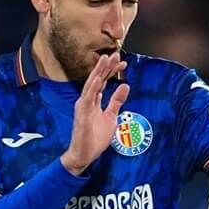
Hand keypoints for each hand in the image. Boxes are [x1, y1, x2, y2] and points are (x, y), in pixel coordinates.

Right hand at [62, 52, 129, 173]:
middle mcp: (87, 100)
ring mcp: (84, 106)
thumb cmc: (95, 137)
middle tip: (115, 54)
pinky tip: (98, 77)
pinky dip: (93, 87)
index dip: (112, 71)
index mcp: (94, 100)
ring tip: (105, 59)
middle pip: (98, 79)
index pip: (104, 81)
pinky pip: (88, 98)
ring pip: (92, 85)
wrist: (85, 154)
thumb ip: (116, 101)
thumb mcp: (111, 117)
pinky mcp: (82, 113)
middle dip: (106, 67)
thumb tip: (126, 85)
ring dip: (99, 71)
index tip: (123, 62)